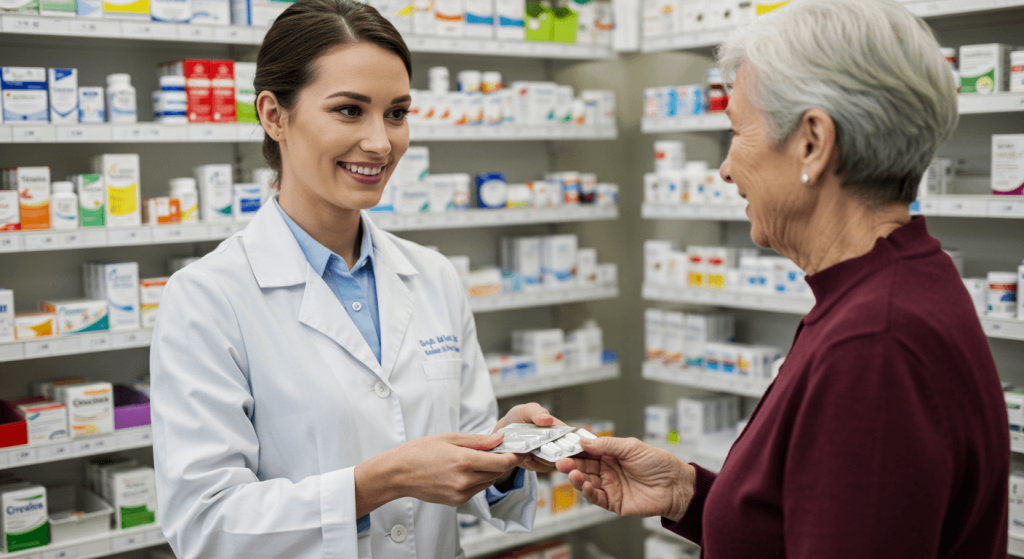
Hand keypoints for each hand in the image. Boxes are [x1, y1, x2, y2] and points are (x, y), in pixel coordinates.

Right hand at [355, 432, 524, 513]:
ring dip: (489, 471)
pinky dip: (477, 480)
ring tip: (475, 459)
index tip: (519, 450)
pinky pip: (476, 490)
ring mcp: (460, 494)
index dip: (514, 456)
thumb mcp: (449, 438)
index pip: (501, 463)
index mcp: (464, 462)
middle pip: (497, 473)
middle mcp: (464, 481)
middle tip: (496, 449)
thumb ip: (478, 440)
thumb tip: (499, 439)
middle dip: (501, 461)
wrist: (398, 474)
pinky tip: (464, 470)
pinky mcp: (456, 501)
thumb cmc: (419, 452)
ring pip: (488, 482)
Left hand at [493, 403, 566, 473]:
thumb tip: (548, 419)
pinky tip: (525, 456)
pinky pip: (541, 467)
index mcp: (558, 428)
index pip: (572, 436)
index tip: (564, 444)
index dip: (573, 442)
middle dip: (555, 452)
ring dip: (540, 457)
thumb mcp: (526, 410)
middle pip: (564, 452)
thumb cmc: (518, 418)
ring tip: (529, 450)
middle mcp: (556, 442)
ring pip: (552, 461)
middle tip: (540, 448)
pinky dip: (532, 463)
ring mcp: (548, 455)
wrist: (503, 431)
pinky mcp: (539, 464)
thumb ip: (536, 412)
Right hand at [555, 436, 695, 521]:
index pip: (588, 451)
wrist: (676, 486)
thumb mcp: (632, 447)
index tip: (563, 446)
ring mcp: (610, 487)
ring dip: (577, 478)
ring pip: (587, 482)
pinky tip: (585, 485)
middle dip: (571, 464)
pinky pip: (597, 498)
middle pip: (584, 467)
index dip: (575, 449)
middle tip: (561, 461)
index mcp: (611, 455)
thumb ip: (607, 445)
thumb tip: (584, 441)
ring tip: (570, 472)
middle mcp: (608, 471)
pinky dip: (588, 492)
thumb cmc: (659, 464)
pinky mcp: (614, 503)